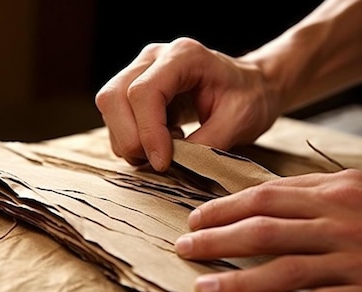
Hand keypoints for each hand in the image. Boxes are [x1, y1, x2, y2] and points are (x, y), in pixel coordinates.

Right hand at [95, 37, 279, 171]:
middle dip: (131, 139)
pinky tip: (162, 141)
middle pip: (114, 97)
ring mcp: (139, 70)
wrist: (252, 87)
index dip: (148, 132)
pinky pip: (116, 117)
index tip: (163, 162)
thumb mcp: (239, 122)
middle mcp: (154, 57)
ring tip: (167, 148)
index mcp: (183, 56)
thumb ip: (206, 144)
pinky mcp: (133, 88)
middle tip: (160, 162)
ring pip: (109, 108)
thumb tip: (173, 164)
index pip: (144, 92)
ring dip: (130, 141)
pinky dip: (132, 139)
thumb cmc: (249, 98)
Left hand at [175, 169, 361, 291]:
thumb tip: (256, 197)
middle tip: (185, 251)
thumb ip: (305, 190)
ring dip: (239, 281)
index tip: (194, 220)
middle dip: (218, 242)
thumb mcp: (350, 184)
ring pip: (286, 269)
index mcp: (329, 194)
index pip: (264, 198)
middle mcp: (337, 224)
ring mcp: (354, 260)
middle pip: (266, 232)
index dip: (224, 210)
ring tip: (204, 289)